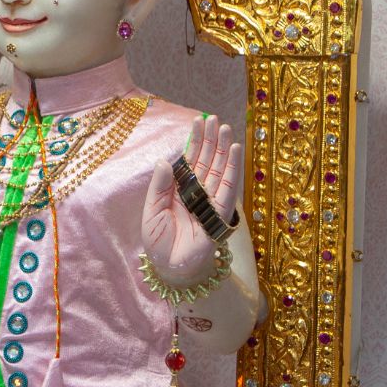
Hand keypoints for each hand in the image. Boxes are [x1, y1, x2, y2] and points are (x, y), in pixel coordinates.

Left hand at [141, 114, 242, 288]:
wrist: (171, 268)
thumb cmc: (159, 243)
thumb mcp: (152, 211)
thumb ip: (159, 186)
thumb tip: (164, 160)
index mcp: (179, 190)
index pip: (189, 161)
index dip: (194, 142)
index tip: (198, 122)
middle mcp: (196, 192)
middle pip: (206, 161)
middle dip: (210, 140)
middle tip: (213, 118)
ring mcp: (210, 201)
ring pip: (219, 170)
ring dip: (223, 149)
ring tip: (225, 128)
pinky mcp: (220, 213)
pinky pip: (229, 188)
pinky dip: (233, 169)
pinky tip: (235, 151)